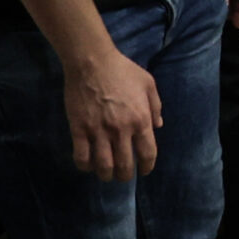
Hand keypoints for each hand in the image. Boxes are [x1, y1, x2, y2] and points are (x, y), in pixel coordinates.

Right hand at [63, 43, 164, 180]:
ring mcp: (98, 131)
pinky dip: (85, 166)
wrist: (92, 61)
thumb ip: (156, 106)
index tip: (144, 171)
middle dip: (125, 176)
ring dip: (106, 175)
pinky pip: (81, 157)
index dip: (147, 167)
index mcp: (141, 120)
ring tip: (106, 173)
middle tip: (123, 175)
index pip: (147, 154)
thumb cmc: (122, 70)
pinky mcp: (79, 129)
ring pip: (103, 166)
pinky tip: (88, 165)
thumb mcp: (148, 83)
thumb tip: (159, 126)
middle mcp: (121, 130)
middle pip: (125, 166)